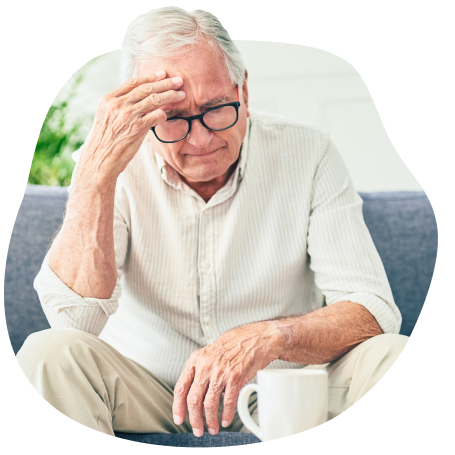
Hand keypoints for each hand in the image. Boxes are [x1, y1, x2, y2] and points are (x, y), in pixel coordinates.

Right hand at [77, 70, 184, 183]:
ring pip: (154, 99)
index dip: (149, 77)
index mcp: (108, 100)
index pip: (132, 83)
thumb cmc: (103, 144)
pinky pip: (157, 116)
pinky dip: (165, 113)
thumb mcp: (106, 120)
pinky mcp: (137, 128)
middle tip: (179, 81)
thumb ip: (119, 108)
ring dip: (170, 95)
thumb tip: (136, 102)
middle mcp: (117, 104)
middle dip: (165, 83)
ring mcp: (127, 115)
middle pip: (146, 88)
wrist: (99, 161)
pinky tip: (171, 114)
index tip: (162, 74)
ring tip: (181, 94)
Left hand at [172, 321, 281, 435]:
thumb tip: (195, 390)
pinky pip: (228, 402)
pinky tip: (226, 420)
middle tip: (197, 430)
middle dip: (194, 419)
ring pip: (209, 404)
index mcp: (196, 359)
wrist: (256, 338)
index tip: (179, 418)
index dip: (178, 406)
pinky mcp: (236, 378)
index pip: (181, 387)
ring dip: (210, 421)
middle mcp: (206, 365)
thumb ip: (200, 368)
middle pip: (193, 400)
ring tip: (212, 428)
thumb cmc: (234, 343)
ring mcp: (221, 372)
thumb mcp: (210, 351)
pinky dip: (226, 415)